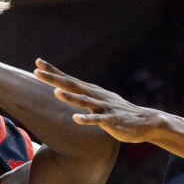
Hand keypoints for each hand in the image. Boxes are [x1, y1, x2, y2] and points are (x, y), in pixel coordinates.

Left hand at [34, 59, 159, 143]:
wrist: (146, 122)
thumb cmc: (118, 112)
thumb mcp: (99, 101)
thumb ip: (84, 96)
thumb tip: (68, 90)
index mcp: (91, 91)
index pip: (69, 79)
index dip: (53, 71)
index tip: (37, 62)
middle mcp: (96, 96)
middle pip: (72, 85)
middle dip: (54, 79)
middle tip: (37, 72)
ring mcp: (104, 107)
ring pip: (84, 101)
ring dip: (70, 97)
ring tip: (56, 92)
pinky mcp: (112, 120)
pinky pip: (98, 120)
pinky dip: (87, 119)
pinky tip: (76, 118)